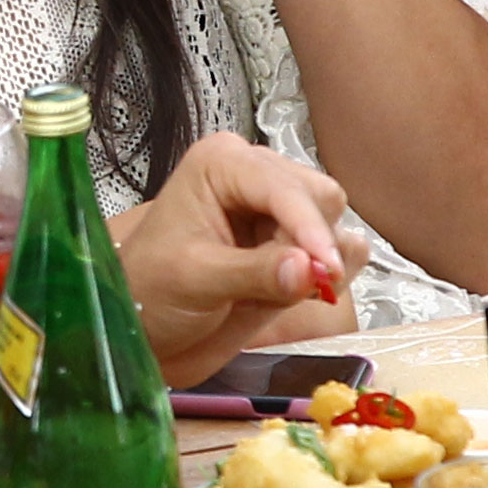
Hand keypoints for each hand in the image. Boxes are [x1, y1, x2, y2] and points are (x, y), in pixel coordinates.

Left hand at [113, 132, 352, 387]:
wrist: (146, 324)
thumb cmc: (154, 290)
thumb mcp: (196, 280)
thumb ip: (255, 274)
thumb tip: (310, 269)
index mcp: (222, 163)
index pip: (284, 187)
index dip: (310, 228)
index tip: (327, 270)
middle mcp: (255, 173)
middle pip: (320, 197)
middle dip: (310, 246)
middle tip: (279, 289)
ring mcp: (277, 205)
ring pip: (334, 223)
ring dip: (317, 265)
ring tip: (264, 292)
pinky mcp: (293, 238)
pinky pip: (340, 248)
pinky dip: (326, 276)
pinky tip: (284, 293)